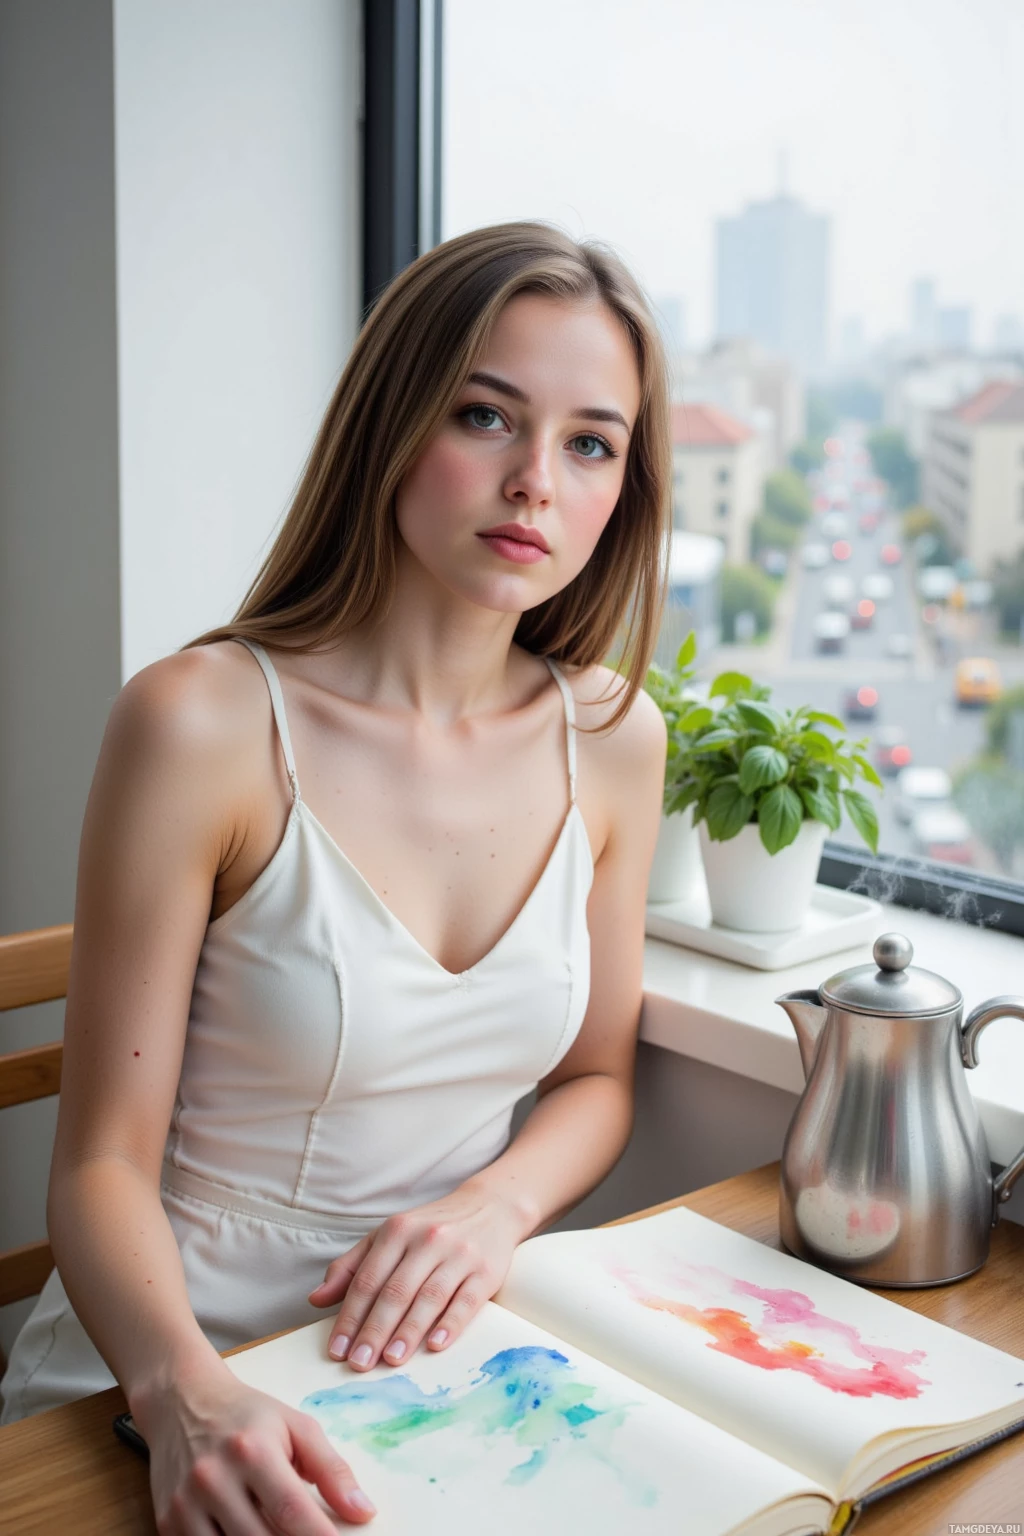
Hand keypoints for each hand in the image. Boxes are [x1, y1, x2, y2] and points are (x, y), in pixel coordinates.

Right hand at [136, 1365, 375, 1533]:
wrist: (181, 1400)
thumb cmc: (246, 1415)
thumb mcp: (295, 1426)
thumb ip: (331, 1469)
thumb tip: (362, 1511)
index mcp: (252, 1450)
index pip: (291, 1509)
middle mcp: (214, 1478)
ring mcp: (185, 1504)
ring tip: (280, 1535)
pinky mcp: (167, 1522)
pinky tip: (246, 1533)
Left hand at [308, 1182, 533, 1371]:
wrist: (491, 1207)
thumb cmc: (430, 1229)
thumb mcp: (388, 1237)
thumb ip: (351, 1267)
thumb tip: (316, 1299)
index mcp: (397, 1231)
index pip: (367, 1279)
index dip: (350, 1316)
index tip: (336, 1350)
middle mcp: (427, 1239)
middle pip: (395, 1291)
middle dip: (374, 1330)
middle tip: (359, 1363)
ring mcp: (459, 1254)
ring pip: (428, 1297)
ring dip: (408, 1331)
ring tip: (390, 1360)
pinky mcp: (486, 1270)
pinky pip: (467, 1300)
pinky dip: (450, 1324)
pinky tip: (435, 1345)